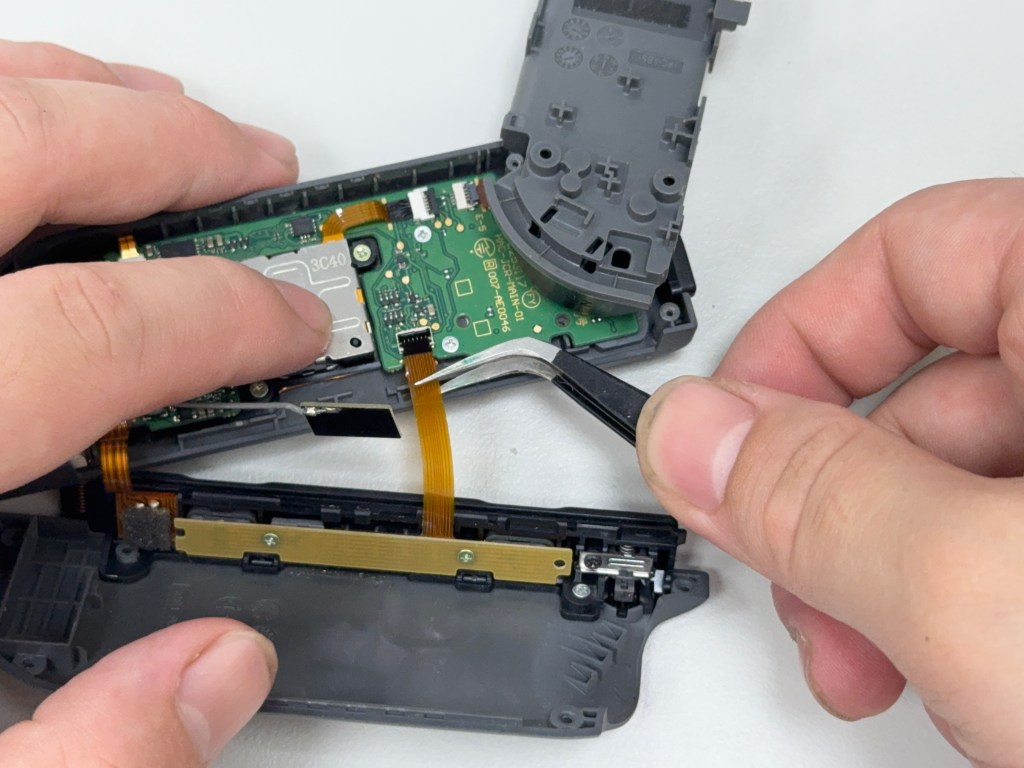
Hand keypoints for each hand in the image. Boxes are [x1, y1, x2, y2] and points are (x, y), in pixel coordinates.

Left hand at [0, 41, 329, 763]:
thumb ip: (87, 757)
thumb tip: (220, 674)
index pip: (93, 332)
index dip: (223, 316)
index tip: (297, 318)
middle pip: (9, 156)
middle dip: (162, 150)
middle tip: (259, 166)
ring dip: (61, 96)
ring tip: (153, 113)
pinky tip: (17, 135)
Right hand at [638, 179, 1023, 766]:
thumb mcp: (989, 589)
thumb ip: (821, 500)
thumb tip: (690, 434)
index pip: (913, 251)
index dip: (797, 341)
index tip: (730, 437)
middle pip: (925, 386)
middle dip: (832, 500)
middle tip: (800, 591)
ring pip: (965, 481)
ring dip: (886, 571)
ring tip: (875, 665)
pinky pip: (1014, 538)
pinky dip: (960, 602)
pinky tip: (957, 678)